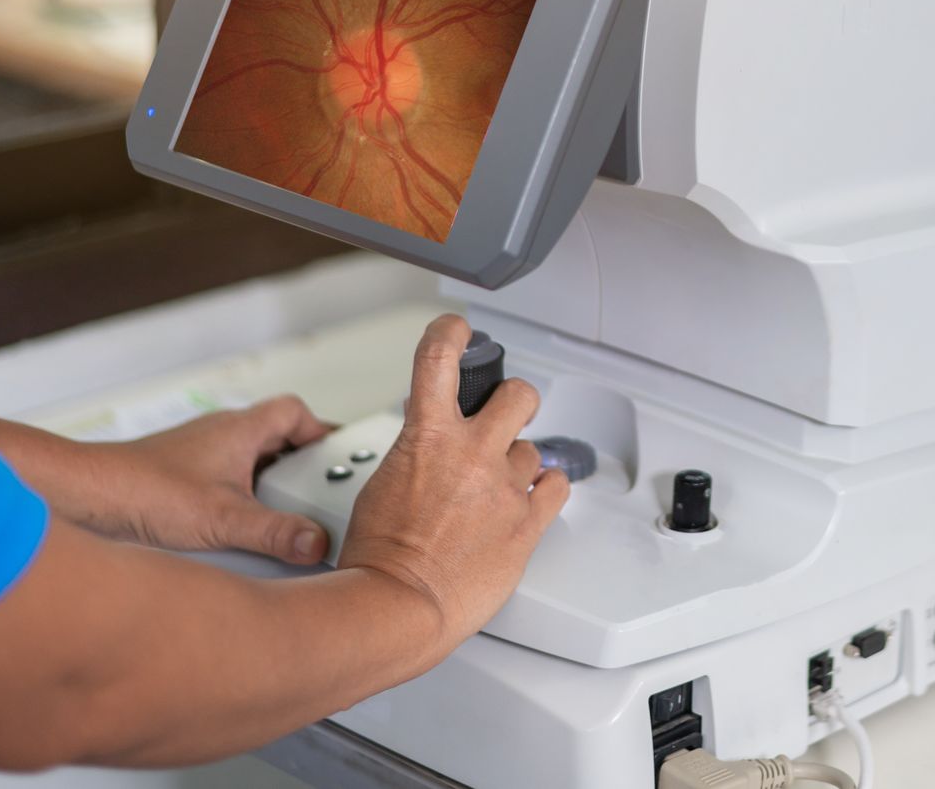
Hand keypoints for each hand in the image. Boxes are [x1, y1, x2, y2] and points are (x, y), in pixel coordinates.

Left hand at [101, 397, 337, 562]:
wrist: (86, 496)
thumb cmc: (143, 490)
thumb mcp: (224, 518)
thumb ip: (276, 533)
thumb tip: (315, 542)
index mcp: (240, 429)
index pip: (295, 412)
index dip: (320, 431)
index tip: (336, 457)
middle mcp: (220, 433)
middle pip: (275, 435)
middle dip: (298, 462)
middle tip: (314, 490)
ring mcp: (198, 452)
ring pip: (247, 457)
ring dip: (266, 480)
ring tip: (279, 512)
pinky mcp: (179, 473)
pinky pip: (223, 475)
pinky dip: (238, 493)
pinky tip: (235, 524)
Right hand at [339, 315, 570, 646]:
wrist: (397, 606)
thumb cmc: (378, 557)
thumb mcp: (382, 485)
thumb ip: (415, 456)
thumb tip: (428, 451)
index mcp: (428, 437)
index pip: (440, 359)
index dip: (451, 333)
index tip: (458, 328)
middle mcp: (473, 453)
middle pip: (519, 395)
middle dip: (515, 401)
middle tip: (508, 414)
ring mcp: (504, 486)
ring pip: (532, 451)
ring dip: (518, 465)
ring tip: (496, 492)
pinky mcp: (527, 522)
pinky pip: (557, 486)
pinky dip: (547, 489)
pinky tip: (532, 499)